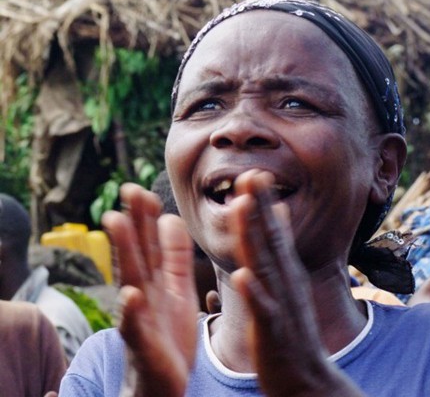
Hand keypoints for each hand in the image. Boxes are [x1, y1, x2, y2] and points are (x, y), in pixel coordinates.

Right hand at [102, 183, 197, 396]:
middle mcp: (143, 293)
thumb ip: (175, 256)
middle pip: (138, 252)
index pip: (151, 243)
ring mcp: (140, 317)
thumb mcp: (177, 287)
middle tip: (129, 189)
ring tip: (116, 220)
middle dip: (133, 221)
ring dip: (123, 250)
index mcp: (156, 280)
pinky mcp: (142, 345)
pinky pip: (135, 326)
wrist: (165, 381)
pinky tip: (130, 293)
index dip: (148, 218)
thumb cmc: (169, 332)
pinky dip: (131, 310)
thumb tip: (171, 218)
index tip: (144, 189)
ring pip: (130, 279)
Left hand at [229, 170, 364, 396]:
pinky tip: (244, 276)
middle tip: (249, 173)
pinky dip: (254, 293)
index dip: (263, 203)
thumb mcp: (289, 283)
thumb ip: (282, 249)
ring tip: (242, 206)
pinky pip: (263, 311)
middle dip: (259, 207)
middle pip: (270, 240)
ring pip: (264, 266)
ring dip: (253, 236)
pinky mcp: (273, 333)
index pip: (272, 232)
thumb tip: (279, 214)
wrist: (307, 380)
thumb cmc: (291, 328)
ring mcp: (280, 306)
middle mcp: (284, 282)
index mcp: (284, 272)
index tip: (252, 173)